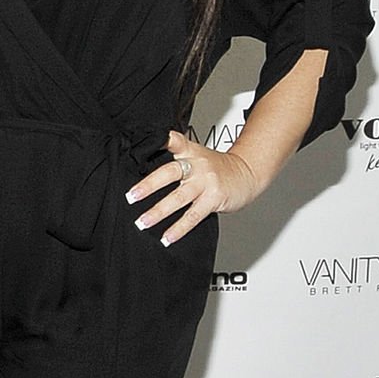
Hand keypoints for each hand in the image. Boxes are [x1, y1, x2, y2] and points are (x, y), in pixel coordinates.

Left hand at [125, 130, 260, 246]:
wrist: (247, 174)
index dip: (159, 140)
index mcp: (190, 151)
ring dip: (159, 212)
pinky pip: (193, 216)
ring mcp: (205, 182)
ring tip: (143, 222)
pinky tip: (167, 237)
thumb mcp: (196, 156)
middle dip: (149, 185)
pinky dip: (179, 228)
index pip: (173, 141)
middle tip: (131, 196)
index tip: (141, 144)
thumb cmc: (217, 167)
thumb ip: (175, 160)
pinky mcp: (214, 199)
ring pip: (179, 197)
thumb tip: (143, 176)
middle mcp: (197, 164)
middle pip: (170, 172)